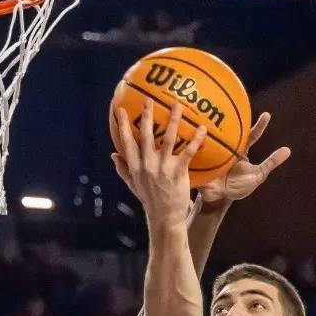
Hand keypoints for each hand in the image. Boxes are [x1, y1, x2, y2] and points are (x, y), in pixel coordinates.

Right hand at [111, 104, 205, 230]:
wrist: (164, 216)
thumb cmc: (149, 199)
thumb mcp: (132, 184)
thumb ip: (123, 169)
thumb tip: (113, 154)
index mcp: (135, 166)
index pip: (126, 142)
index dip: (122, 125)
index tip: (119, 110)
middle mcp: (147, 164)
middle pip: (147, 135)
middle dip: (147, 116)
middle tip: (149, 100)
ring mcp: (163, 167)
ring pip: (169, 139)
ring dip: (174, 121)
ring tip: (178, 106)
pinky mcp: (178, 172)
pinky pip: (188, 152)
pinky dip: (196, 140)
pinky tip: (202, 129)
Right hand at [196, 112, 290, 208]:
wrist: (220, 199)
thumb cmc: (239, 186)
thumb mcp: (258, 175)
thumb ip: (271, 162)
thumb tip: (288, 150)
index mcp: (241, 151)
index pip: (252, 136)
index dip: (259, 126)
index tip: (267, 115)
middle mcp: (228, 149)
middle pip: (229, 132)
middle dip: (228, 119)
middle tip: (230, 105)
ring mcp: (215, 154)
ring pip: (214, 138)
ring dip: (210, 127)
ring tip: (208, 114)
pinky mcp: (203, 162)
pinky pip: (200, 152)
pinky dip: (196, 145)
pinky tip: (191, 133)